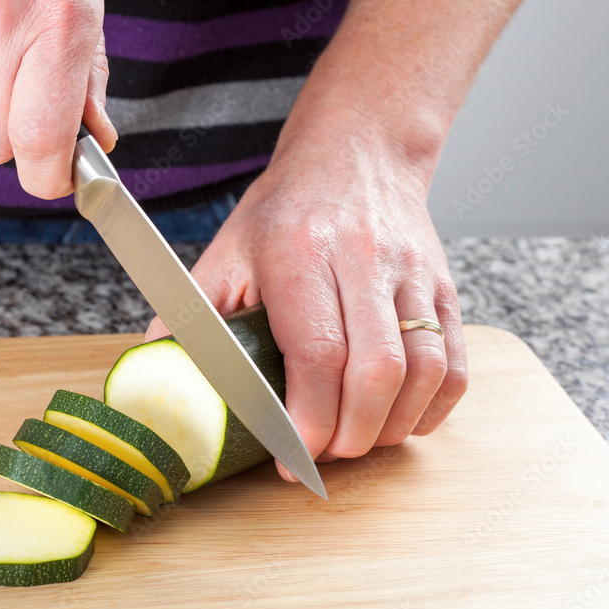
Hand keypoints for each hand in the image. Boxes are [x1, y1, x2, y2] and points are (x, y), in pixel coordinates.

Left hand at [146, 105, 467, 478]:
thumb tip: (154, 371)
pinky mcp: (446, 288)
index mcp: (302, 254)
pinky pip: (455, 364)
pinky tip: (398, 420)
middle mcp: (366, 261)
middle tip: (321, 455)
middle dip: (350, 435)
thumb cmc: (286, 210)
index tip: (291, 455)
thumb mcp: (226, 252)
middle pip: (377, 371)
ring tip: (356, 440)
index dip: (309, 418)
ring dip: (391, 427)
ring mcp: (415, 275)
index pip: (319, 352)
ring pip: (424, 372)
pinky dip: (431, 408)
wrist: (356, 153)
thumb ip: (190, 313)